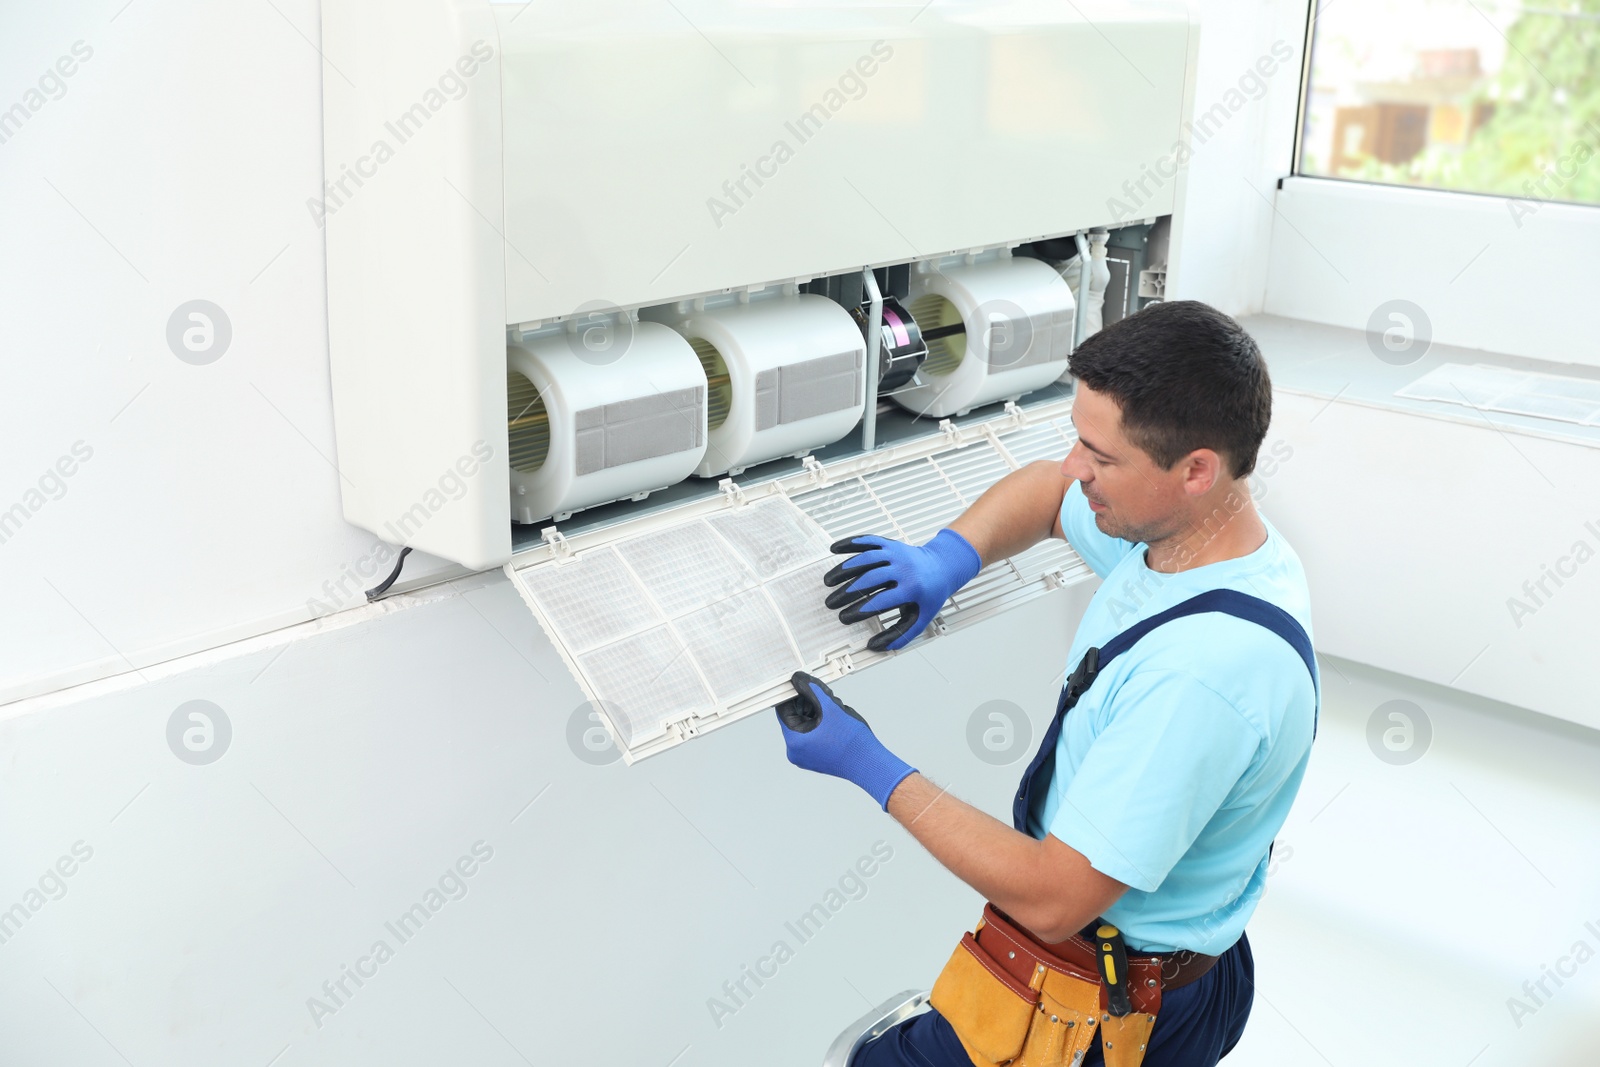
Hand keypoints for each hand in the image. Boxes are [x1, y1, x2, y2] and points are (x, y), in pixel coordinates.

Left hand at [775, 671, 915, 809]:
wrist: (868, 763)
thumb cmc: (851, 741)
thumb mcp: (831, 708)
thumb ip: (813, 691)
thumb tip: (799, 680)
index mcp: (794, 741)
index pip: (784, 710)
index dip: (793, 694)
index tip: (801, 685)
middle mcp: (795, 752)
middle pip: (794, 718)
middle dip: (808, 704)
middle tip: (823, 697)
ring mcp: (804, 757)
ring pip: (804, 726)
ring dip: (815, 714)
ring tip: (833, 712)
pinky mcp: (814, 759)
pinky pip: (810, 737)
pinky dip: (819, 726)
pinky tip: (834, 724)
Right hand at [823, 528, 982, 651]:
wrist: (942, 566)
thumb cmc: (930, 593)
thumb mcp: (921, 616)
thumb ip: (900, 634)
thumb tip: (877, 646)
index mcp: (912, 588)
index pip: (881, 601)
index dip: (861, 610)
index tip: (846, 617)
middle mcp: (903, 568)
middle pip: (869, 580)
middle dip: (847, 593)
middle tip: (831, 603)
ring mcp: (895, 553)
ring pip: (865, 559)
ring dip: (844, 570)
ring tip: (828, 581)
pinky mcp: (889, 543)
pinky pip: (868, 541)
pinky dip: (850, 543)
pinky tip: (835, 549)